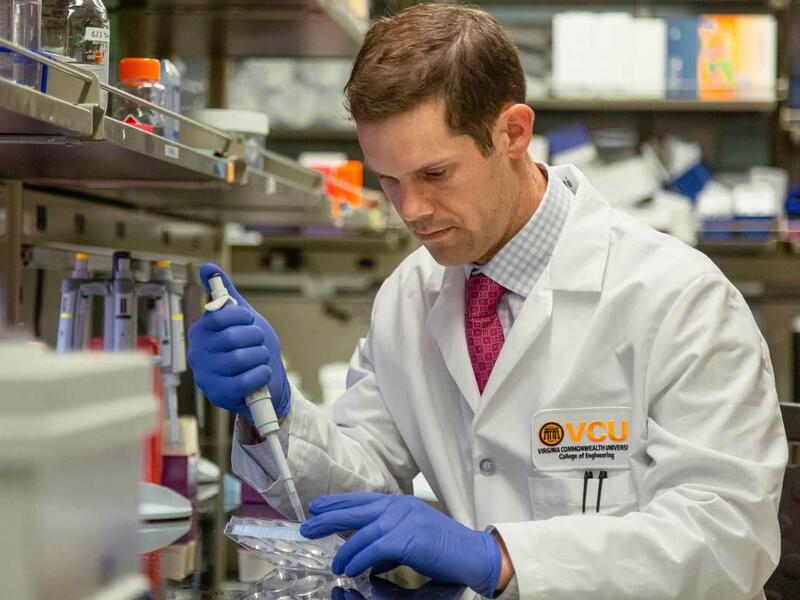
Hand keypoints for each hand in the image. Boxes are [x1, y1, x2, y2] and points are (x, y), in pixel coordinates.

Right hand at [187, 263, 290, 420]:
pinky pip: (244, 381)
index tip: (249, 322)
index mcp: (201, 331)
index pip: (221, 315)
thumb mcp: (241, 318)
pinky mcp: (218, 394)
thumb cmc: (250, 348)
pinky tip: (261, 373)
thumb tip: (207, 266)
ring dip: (260, 357)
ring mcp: (206, 375)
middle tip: (259, 343)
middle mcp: (198, 352)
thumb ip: (226, 293)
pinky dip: (260, 374)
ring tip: (260, 360)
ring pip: (241, 358)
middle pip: (233, 337)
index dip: (243, 317)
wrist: (264, 381)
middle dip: (256, 338)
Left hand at [299, 493, 501, 596]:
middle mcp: (400, 507)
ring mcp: (404, 520)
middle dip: (329, 518)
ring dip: (344, 550)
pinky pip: (372, 549)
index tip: (317, 507)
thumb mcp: (412, 539)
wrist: (474, 554)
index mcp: (400, 504)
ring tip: (334, 563)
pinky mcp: (407, 538)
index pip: (362, 500)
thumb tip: (366, 558)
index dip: (338, 503)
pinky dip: (358, 560)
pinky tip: (349, 569)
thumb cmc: (445, 550)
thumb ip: (388, 542)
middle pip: (355, 509)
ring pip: (361, 532)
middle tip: (307, 525)